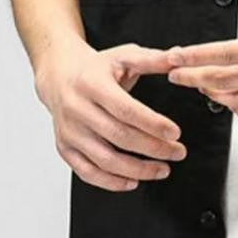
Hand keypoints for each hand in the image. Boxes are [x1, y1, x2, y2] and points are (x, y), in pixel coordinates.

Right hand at [34, 38, 187, 191]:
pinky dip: (111, 182)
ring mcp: (69, 131)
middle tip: (178, 152)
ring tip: (162, 169)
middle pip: (118, 136)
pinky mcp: (64, 147)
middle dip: (153, 148)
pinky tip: (133, 181)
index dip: (152, 123)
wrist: (58, 75)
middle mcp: (77, 109)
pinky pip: (87, 172)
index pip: (125, 109)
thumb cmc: (95, 67)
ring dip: (137, 169)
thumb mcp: (124, 55)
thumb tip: (179, 57)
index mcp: (92, 84)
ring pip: (104, 159)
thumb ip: (152, 59)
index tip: (175, 133)